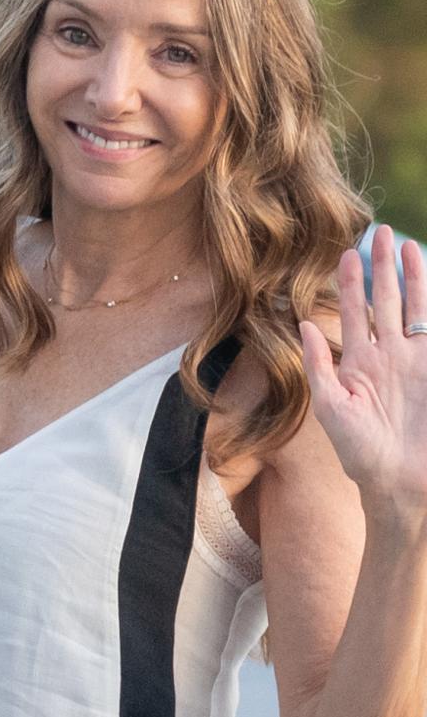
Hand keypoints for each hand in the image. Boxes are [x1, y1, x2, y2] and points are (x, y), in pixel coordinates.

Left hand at [300, 225, 426, 501]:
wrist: (401, 484)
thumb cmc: (361, 453)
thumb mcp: (331, 408)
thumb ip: (318, 365)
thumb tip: (302, 323)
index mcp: (357, 362)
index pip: (353, 312)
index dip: (351, 282)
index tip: (347, 251)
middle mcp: (388, 356)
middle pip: (386, 300)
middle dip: (384, 267)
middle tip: (382, 231)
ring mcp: (417, 362)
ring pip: (415, 309)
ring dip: (415, 278)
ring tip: (411, 245)